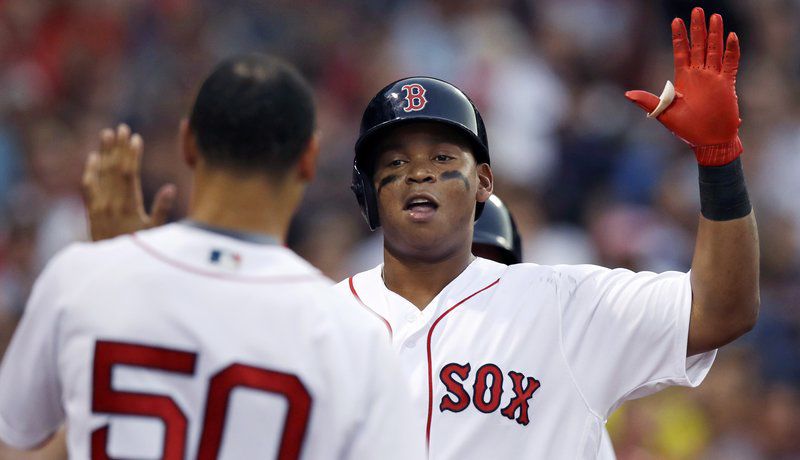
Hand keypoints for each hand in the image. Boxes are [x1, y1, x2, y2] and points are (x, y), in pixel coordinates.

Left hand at [82, 124, 176, 240]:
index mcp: (128, 207)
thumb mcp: (156, 233)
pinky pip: (88, 187)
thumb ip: (162, 210)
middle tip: (121, 128)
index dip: (131, 154)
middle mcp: (110, 204)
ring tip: (107, 134)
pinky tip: (93, 158)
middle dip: (118, 147)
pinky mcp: (92, 212)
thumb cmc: (141, 251)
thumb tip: (170, 188)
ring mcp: (98, 207)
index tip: (136, 138)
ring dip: (104, 152)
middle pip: (113, 169)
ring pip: (100, 174)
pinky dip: (90, 171)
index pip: (128, 173)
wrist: (113, 272)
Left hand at [625, 7, 741, 165]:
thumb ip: (649, 101)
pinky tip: (731, 36)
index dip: (679, 37)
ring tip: (714, 17)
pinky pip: (730, 64)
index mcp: (683, 80)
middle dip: (697, 29)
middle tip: (697, 10)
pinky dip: (731, 51)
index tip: (676, 20)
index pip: (681, 52)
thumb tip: (627, 94)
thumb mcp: (665, 114)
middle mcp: (699, 76)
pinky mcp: (728, 85)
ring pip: (715, 50)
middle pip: (699, 46)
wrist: (708, 142)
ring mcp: (714, 78)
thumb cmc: (687, 130)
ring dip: (715, 34)